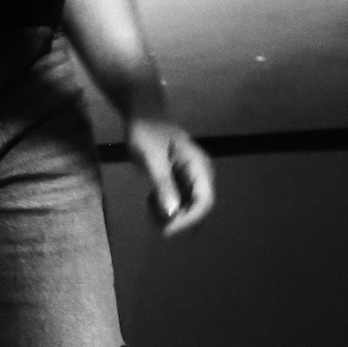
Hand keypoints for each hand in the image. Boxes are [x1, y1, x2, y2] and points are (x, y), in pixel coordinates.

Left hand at [123, 112, 217, 235]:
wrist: (143, 116)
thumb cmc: (147, 132)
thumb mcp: (151, 157)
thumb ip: (163, 184)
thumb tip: (172, 213)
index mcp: (199, 166)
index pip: (205, 201)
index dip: (189, 220)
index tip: (166, 230)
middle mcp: (201, 176)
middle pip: (198, 210)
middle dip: (177, 221)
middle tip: (151, 218)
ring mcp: (191, 180)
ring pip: (189, 211)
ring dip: (170, 217)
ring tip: (148, 204)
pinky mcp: (181, 184)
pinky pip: (179, 205)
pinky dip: (165, 210)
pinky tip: (150, 199)